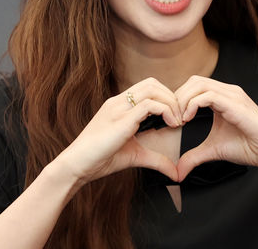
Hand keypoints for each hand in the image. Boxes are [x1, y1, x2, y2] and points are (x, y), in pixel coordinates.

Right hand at [57, 78, 182, 184]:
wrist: (76, 165)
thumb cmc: (99, 159)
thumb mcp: (135, 156)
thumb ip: (156, 160)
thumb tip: (175, 173)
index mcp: (119, 105)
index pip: (147, 87)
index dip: (165, 97)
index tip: (176, 116)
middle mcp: (118, 102)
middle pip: (152, 83)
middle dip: (171, 97)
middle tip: (181, 116)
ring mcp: (118, 108)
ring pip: (152, 89)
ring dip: (171, 102)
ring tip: (177, 121)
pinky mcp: (121, 119)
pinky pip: (149, 105)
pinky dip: (166, 111)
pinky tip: (171, 125)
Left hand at [174, 75, 257, 180]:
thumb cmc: (250, 147)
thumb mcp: (214, 150)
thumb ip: (194, 156)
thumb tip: (177, 171)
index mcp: (222, 97)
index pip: (193, 86)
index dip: (178, 100)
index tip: (172, 120)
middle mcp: (227, 91)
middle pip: (193, 81)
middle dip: (177, 98)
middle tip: (172, 118)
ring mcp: (232, 95)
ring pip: (198, 84)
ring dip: (182, 100)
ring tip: (179, 120)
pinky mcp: (235, 104)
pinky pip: (208, 96)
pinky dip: (192, 105)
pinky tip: (188, 120)